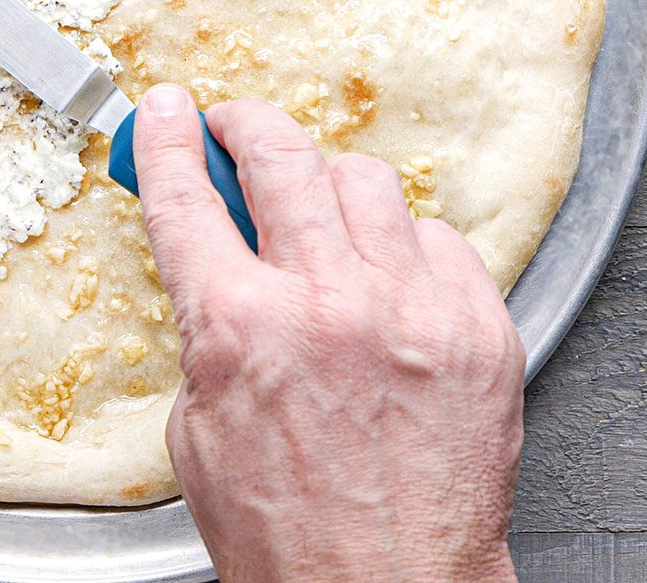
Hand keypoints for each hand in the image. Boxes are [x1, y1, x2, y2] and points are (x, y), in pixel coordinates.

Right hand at [132, 85, 523, 582]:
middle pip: (281, 156)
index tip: (166, 112)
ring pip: (365, 181)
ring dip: (327, 186)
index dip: (166, 140)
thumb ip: (210, 326)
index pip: (186, 197)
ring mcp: (414, 311)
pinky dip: (406, 246)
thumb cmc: (290, 534)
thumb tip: (217, 255)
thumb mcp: (200, 428)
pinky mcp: (480, 329)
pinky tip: (390, 277)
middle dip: (246, 127)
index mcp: (241, 329)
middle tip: (235, 130)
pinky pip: (439, 239)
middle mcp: (330, 305)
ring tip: (318, 214)